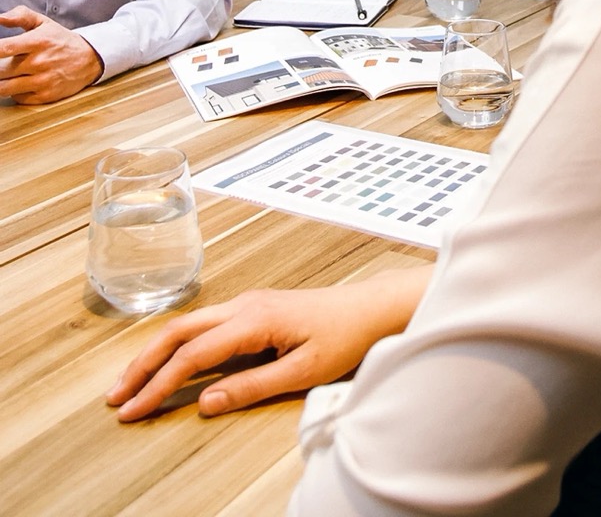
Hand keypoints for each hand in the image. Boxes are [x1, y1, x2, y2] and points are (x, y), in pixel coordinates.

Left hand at [0, 7, 102, 103]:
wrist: (90, 58)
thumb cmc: (62, 41)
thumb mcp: (44, 23)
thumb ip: (20, 16)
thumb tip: (0, 18)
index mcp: (37, 42)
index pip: (4, 48)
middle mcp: (39, 62)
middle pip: (0, 71)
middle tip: (3, 64)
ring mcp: (42, 81)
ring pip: (4, 88)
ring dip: (1, 82)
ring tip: (7, 75)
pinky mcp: (45, 96)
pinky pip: (17, 98)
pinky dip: (14, 92)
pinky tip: (21, 83)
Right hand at [107, 265, 431, 420]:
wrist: (371, 309)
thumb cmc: (344, 336)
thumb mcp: (302, 371)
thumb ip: (251, 387)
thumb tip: (204, 402)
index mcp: (253, 319)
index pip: (191, 355)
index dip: (157, 385)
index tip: (133, 410)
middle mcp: (243, 305)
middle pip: (177, 331)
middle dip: (142, 364)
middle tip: (115, 397)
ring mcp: (247, 303)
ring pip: (188, 325)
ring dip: (156, 353)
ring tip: (131, 382)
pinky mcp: (253, 309)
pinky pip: (204, 324)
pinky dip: (178, 344)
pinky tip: (168, 363)